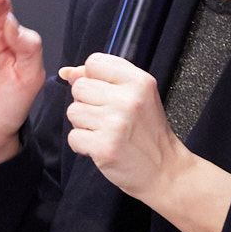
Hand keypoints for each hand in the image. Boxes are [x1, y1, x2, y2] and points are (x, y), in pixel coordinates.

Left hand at [60, 51, 180, 206]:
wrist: (163, 169)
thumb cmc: (148, 132)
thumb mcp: (137, 95)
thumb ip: (104, 78)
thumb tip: (67, 72)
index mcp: (139, 81)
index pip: (94, 62)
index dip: (92, 78)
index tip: (104, 93)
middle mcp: (128, 99)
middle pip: (79, 87)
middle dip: (86, 103)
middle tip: (106, 117)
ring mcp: (116, 124)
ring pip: (73, 111)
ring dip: (83, 124)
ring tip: (104, 132)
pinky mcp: (104, 147)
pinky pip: (73, 137)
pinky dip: (82, 145)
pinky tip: (101, 146)